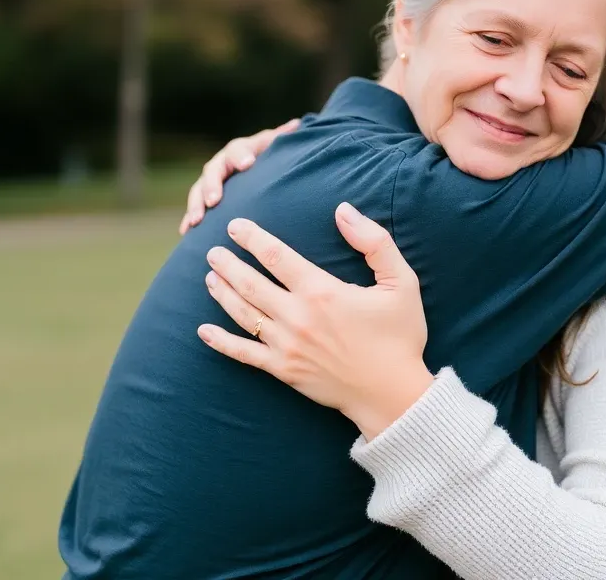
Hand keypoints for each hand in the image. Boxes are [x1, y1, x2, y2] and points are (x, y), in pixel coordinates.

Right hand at [179, 119, 300, 233]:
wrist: (255, 168)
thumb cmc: (269, 157)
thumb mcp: (274, 147)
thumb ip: (283, 139)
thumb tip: (297, 124)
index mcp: (240, 150)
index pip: (237, 150)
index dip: (241, 156)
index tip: (248, 164)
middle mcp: (221, 163)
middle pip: (212, 171)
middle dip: (211, 185)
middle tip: (214, 200)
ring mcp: (210, 181)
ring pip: (198, 191)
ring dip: (196, 205)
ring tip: (197, 221)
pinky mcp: (205, 198)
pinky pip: (195, 208)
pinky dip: (188, 219)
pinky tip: (185, 232)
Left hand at [198, 204, 433, 439]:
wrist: (393, 394)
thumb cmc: (400, 336)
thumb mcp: (402, 282)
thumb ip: (374, 242)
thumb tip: (343, 210)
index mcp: (322, 291)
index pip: (276, 256)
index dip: (253, 238)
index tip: (236, 225)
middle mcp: (297, 316)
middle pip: (250, 283)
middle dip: (228, 264)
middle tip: (211, 250)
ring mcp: (286, 345)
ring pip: (242, 313)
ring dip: (223, 293)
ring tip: (210, 277)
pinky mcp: (283, 370)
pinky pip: (243, 354)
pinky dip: (220, 342)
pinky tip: (203, 331)